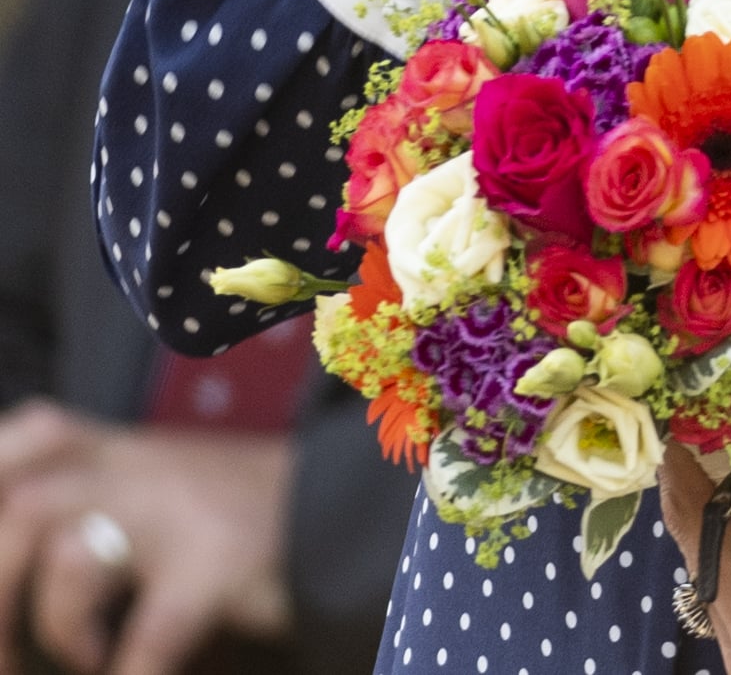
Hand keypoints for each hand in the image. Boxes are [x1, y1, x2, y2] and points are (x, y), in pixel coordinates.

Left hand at [0, 405, 289, 674]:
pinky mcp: (216, 567)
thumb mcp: (149, 480)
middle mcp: (138, 468)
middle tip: (3, 652)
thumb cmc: (225, 508)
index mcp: (115, 447)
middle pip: (25, 506)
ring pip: (72, 555)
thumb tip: (15, 549)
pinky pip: (149, 634)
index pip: (28, 440)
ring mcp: (177, 514)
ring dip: (57, 628)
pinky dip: (126, 674)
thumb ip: (84, 493)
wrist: (337, 502)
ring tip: (81, 656)